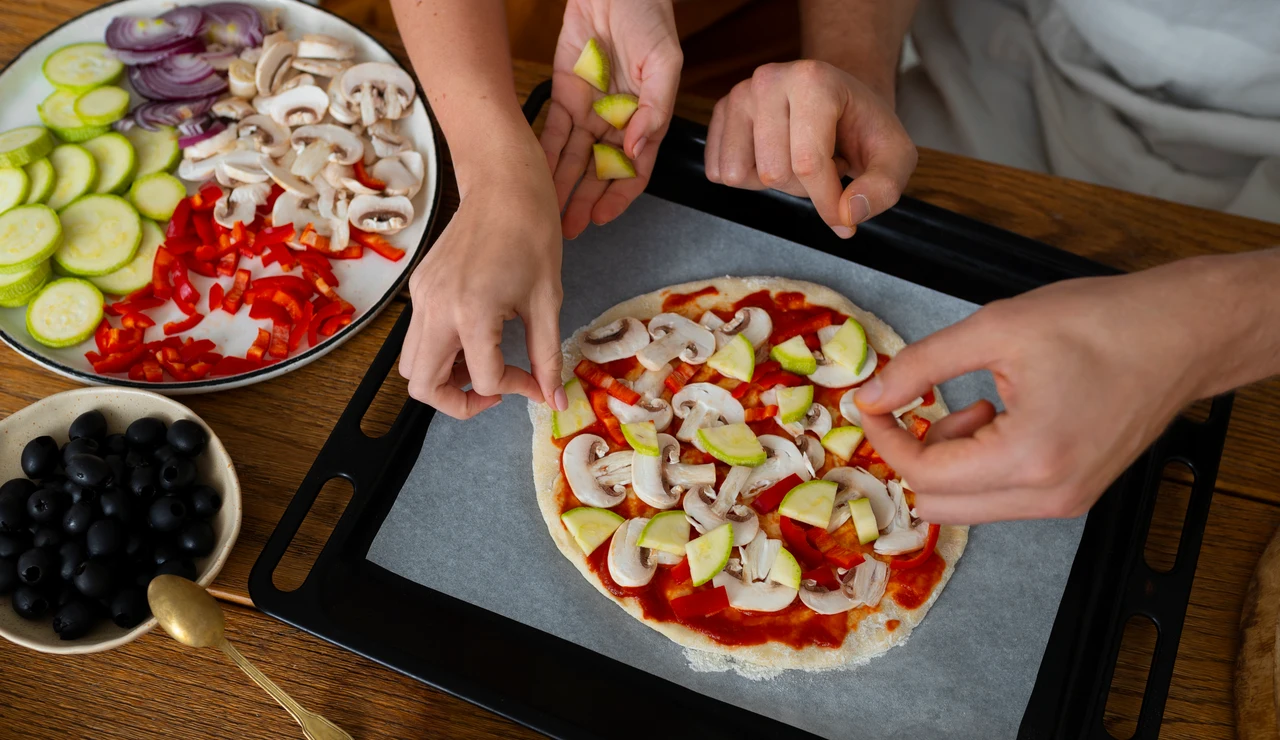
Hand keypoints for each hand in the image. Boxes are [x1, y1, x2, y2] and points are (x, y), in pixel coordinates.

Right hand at [399, 140, 565, 418]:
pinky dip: (441, 352)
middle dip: (458, 402)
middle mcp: (435, 308)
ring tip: (484, 364)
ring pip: (411, 365)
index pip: (483, 380)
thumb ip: (547, 357)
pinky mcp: (419, 287)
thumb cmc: (533, 234)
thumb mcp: (547, 301)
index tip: (536, 380)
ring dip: (445, 378)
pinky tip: (475, 337)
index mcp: (472, 312)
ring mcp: (421, 297)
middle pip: (421, 385)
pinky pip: (417, 336)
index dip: (515, 390)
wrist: (503, 184)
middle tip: (494, 391)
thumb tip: (554, 400)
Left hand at [541, 0, 681, 237]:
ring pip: (573, 158)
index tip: (602, 217)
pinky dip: (543, 154)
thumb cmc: (650, 19)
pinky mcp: (564, 94)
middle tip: (569, 227)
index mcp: (645, 120)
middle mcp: (617, 122)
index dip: (618, 197)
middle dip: (584, 201)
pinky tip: (534, 175)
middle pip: (599, 172)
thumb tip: (637, 151)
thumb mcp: (664, 64)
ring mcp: (589, 110)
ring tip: (548, 211)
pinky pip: (552, 131)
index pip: (633, 169)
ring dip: (561, 186)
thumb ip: (655, 110)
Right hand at [705, 60, 915, 237]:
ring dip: (773, 181)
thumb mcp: (895, 157)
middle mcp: (769, 79)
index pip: (808, 163)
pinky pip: (720, 171)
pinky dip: (748, 177)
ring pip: (741, 174)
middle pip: (774, 172)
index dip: (826, 203)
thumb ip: (882, 189)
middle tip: (825, 164)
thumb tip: (848, 215)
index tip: (843, 219)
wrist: (839, 99)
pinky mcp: (721, 112)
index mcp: (814, 81)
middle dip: (802, 186)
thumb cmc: (863, 127)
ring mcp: (739, 94)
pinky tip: (773, 155)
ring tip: (798, 157)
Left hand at [852, 258, 1233, 524]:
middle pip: (940, 505)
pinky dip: (980, 463)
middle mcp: (1049, 496)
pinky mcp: (1074, 494)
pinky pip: (1002, 496)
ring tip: (973, 402)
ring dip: (950, 459)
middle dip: (913, 455)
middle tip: (913, 404)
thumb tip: (869, 395)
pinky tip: (998, 414)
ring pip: (970, 505)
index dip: (884, 436)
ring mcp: (1066, 502)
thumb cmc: (1101, 323)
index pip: (925, 473)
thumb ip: (921, 366)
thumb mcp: (995, 328)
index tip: (870, 401)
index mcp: (1029, 457)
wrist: (1183, 334)